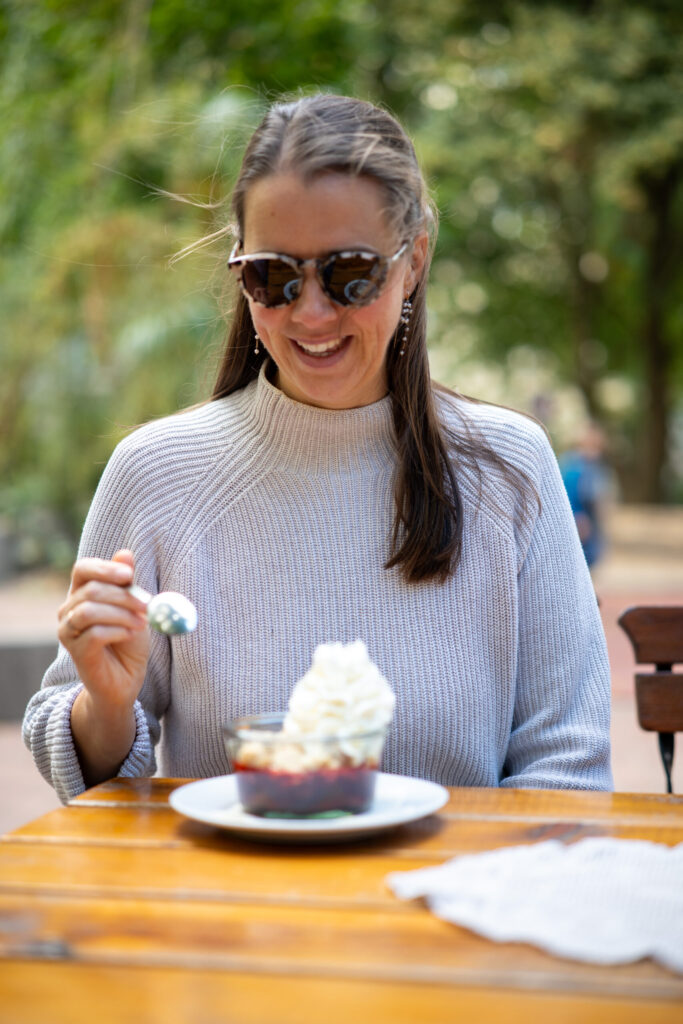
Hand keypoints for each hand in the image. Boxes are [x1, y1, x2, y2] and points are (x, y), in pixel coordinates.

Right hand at [58, 549, 149, 712]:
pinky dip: (117, 631)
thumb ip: (128, 583)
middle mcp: (69, 609)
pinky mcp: (75, 652)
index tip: (129, 574)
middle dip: (123, 595)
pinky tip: (130, 635)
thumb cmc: (128, 639)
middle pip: (90, 590)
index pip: (82, 569)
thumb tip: (126, 553)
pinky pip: (93, 634)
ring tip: (141, 623)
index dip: (104, 568)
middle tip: (147, 605)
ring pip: (88, 611)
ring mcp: (68, 631)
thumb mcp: (134, 607)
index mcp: (82, 593)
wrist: (126, 678)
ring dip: (121, 614)